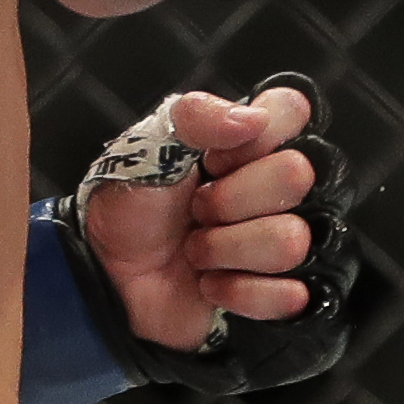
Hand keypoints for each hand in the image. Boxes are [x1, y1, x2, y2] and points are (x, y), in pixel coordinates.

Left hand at [50, 73, 369, 396]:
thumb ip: (196, 117)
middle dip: (230, 201)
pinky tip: (211, 284)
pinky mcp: (277, 293)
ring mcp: (280, 240)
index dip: (253, 138)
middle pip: (297, 176)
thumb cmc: (129, 210)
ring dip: (225, 250)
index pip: (291, 110)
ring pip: (290, 240)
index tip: (214, 159)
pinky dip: (236, 291)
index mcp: (251, 143)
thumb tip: (254, 118)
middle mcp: (275, 188)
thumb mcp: (149, 150)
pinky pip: (287, 294)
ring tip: (196, 250)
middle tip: (196, 210)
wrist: (106, 276)